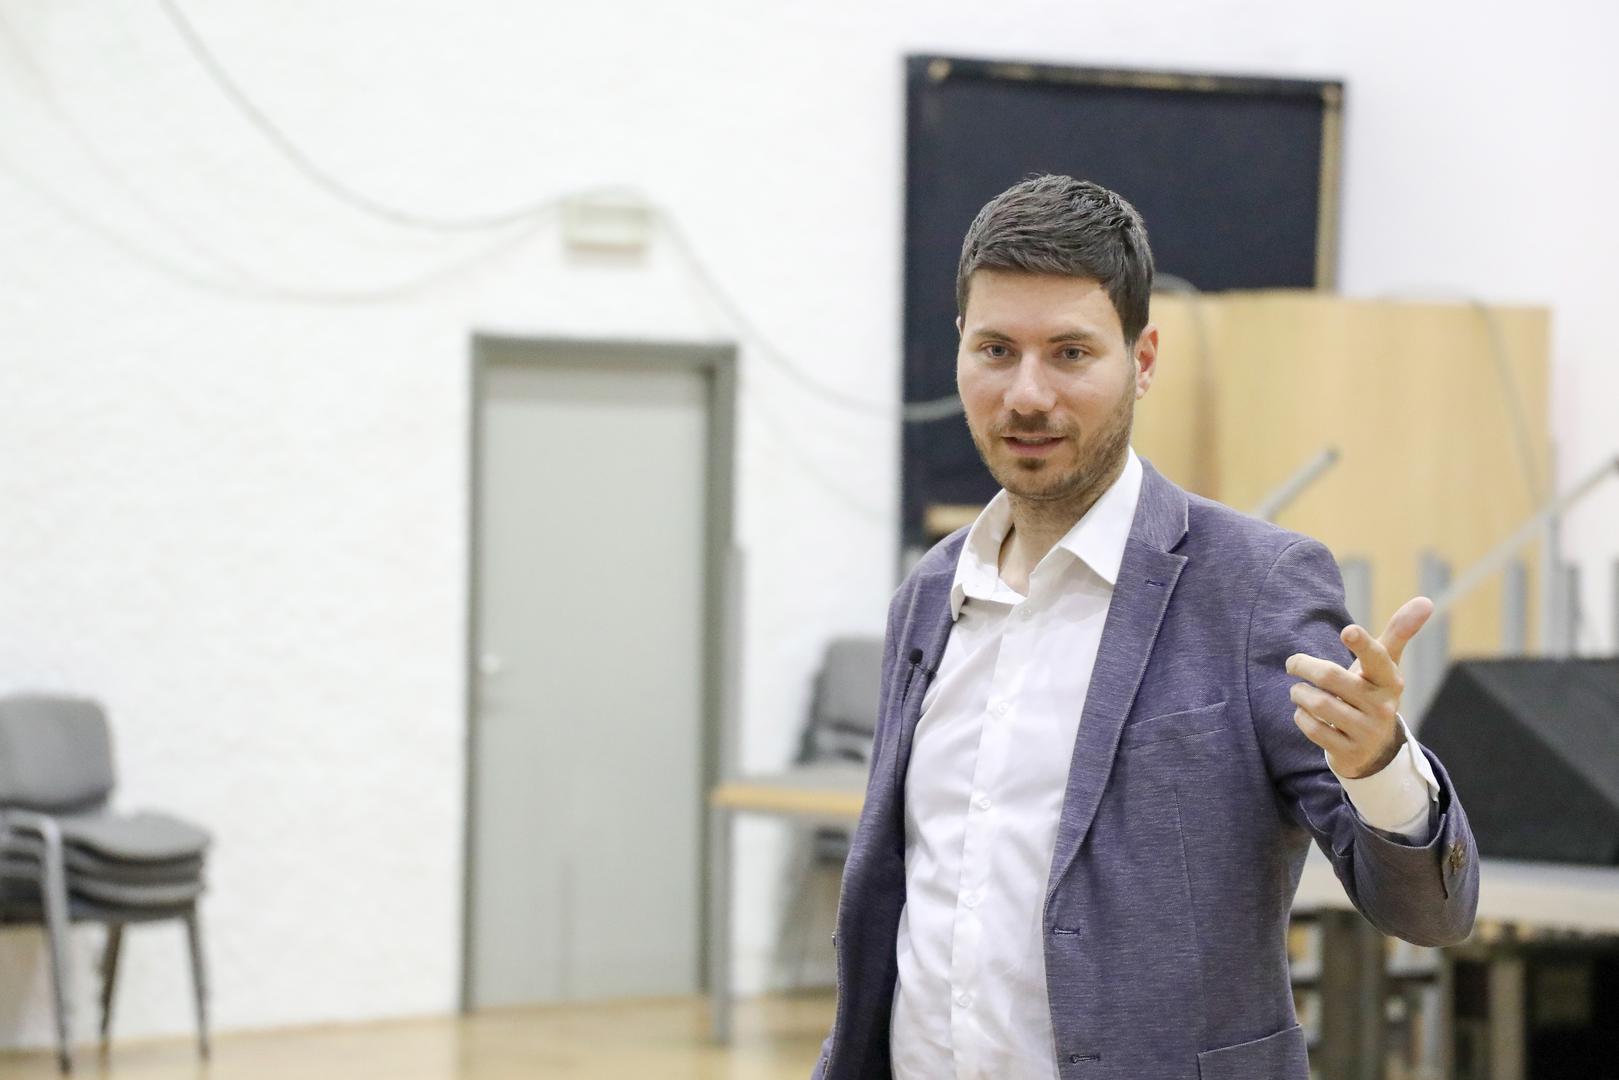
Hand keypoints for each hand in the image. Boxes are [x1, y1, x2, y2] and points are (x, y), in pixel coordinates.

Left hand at [1284, 596, 1433, 778]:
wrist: (1375, 749)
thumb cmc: (1373, 693)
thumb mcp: (1385, 667)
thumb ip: (1399, 633)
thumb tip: (1426, 600)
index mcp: (1390, 680)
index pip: (1378, 658)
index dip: (1363, 644)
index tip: (1348, 631)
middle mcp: (1383, 706)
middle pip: (1332, 678)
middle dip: (1304, 666)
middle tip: (1293, 664)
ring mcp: (1367, 731)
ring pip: (1320, 704)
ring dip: (1300, 694)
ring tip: (1298, 691)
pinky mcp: (1350, 752)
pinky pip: (1314, 729)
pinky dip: (1301, 717)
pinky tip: (1305, 713)